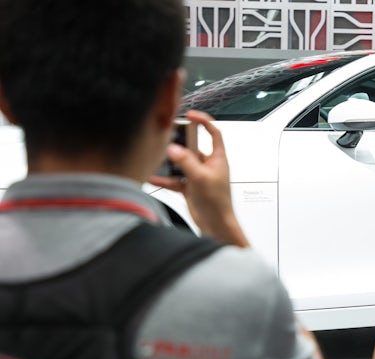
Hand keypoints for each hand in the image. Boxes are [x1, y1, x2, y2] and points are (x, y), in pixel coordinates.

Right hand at [149, 110, 249, 246]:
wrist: (216, 225)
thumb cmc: (219, 204)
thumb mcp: (201, 178)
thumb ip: (186, 162)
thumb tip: (174, 148)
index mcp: (218, 159)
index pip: (214, 132)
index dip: (203, 121)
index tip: (190, 115)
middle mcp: (208, 165)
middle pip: (192, 147)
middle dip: (178, 144)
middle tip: (166, 140)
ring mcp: (198, 175)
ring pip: (181, 163)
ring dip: (169, 163)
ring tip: (156, 159)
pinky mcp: (190, 187)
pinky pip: (175, 178)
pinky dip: (165, 178)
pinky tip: (154, 177)